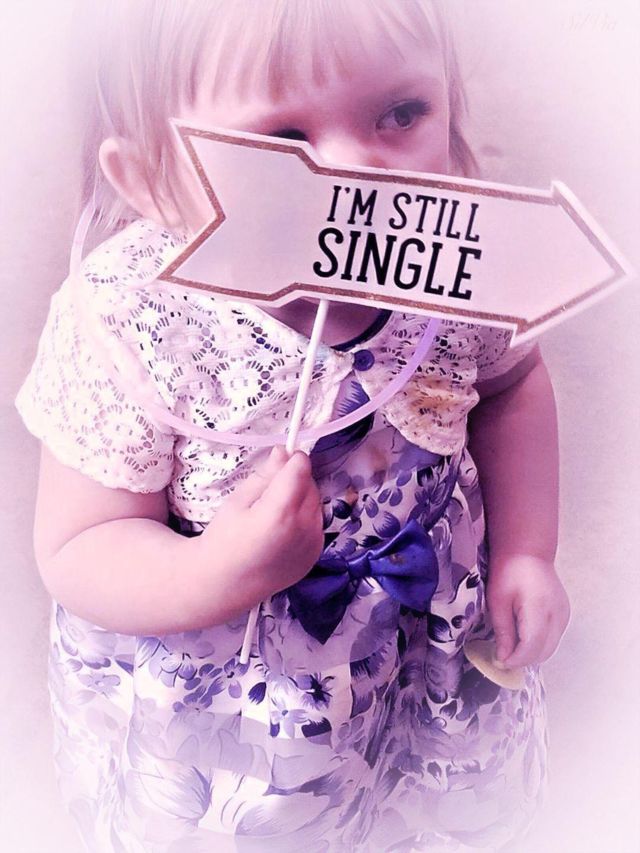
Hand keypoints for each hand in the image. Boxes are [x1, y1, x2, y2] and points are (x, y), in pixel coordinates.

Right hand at [197, 446, 323, 605]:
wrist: (226, 584)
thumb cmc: (225, 539)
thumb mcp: (238, 501)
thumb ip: (266, 476)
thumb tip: (284, 451)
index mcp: (280, 513)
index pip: (301, 469)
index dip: (293, 459)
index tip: (282, 457)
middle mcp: (302, 529)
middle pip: (311, 484)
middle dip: (296, 479)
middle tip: (270, 490)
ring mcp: (312, 544)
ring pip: (316, 502)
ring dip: (302, 498)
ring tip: (275, 511)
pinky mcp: (316, 554)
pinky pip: (317, 522)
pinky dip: (305, 517)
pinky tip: (283, 528)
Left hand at [485, 554, 570, 668]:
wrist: (528, 552)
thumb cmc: (509, 572)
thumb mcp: (498, 601)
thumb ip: (503, 631)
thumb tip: (503, 658)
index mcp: (539, 608)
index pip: (532, 646)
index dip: (516, 659)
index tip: (499, 662)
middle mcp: (557, 614)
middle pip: (544, 652)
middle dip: (523, 660)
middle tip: (502, 658)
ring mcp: (564, 615)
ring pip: (550, 648)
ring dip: (532, 654)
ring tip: (511, 649)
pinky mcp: (564, 614)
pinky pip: (553, 638)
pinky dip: (539, 645)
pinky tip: (523, 638)